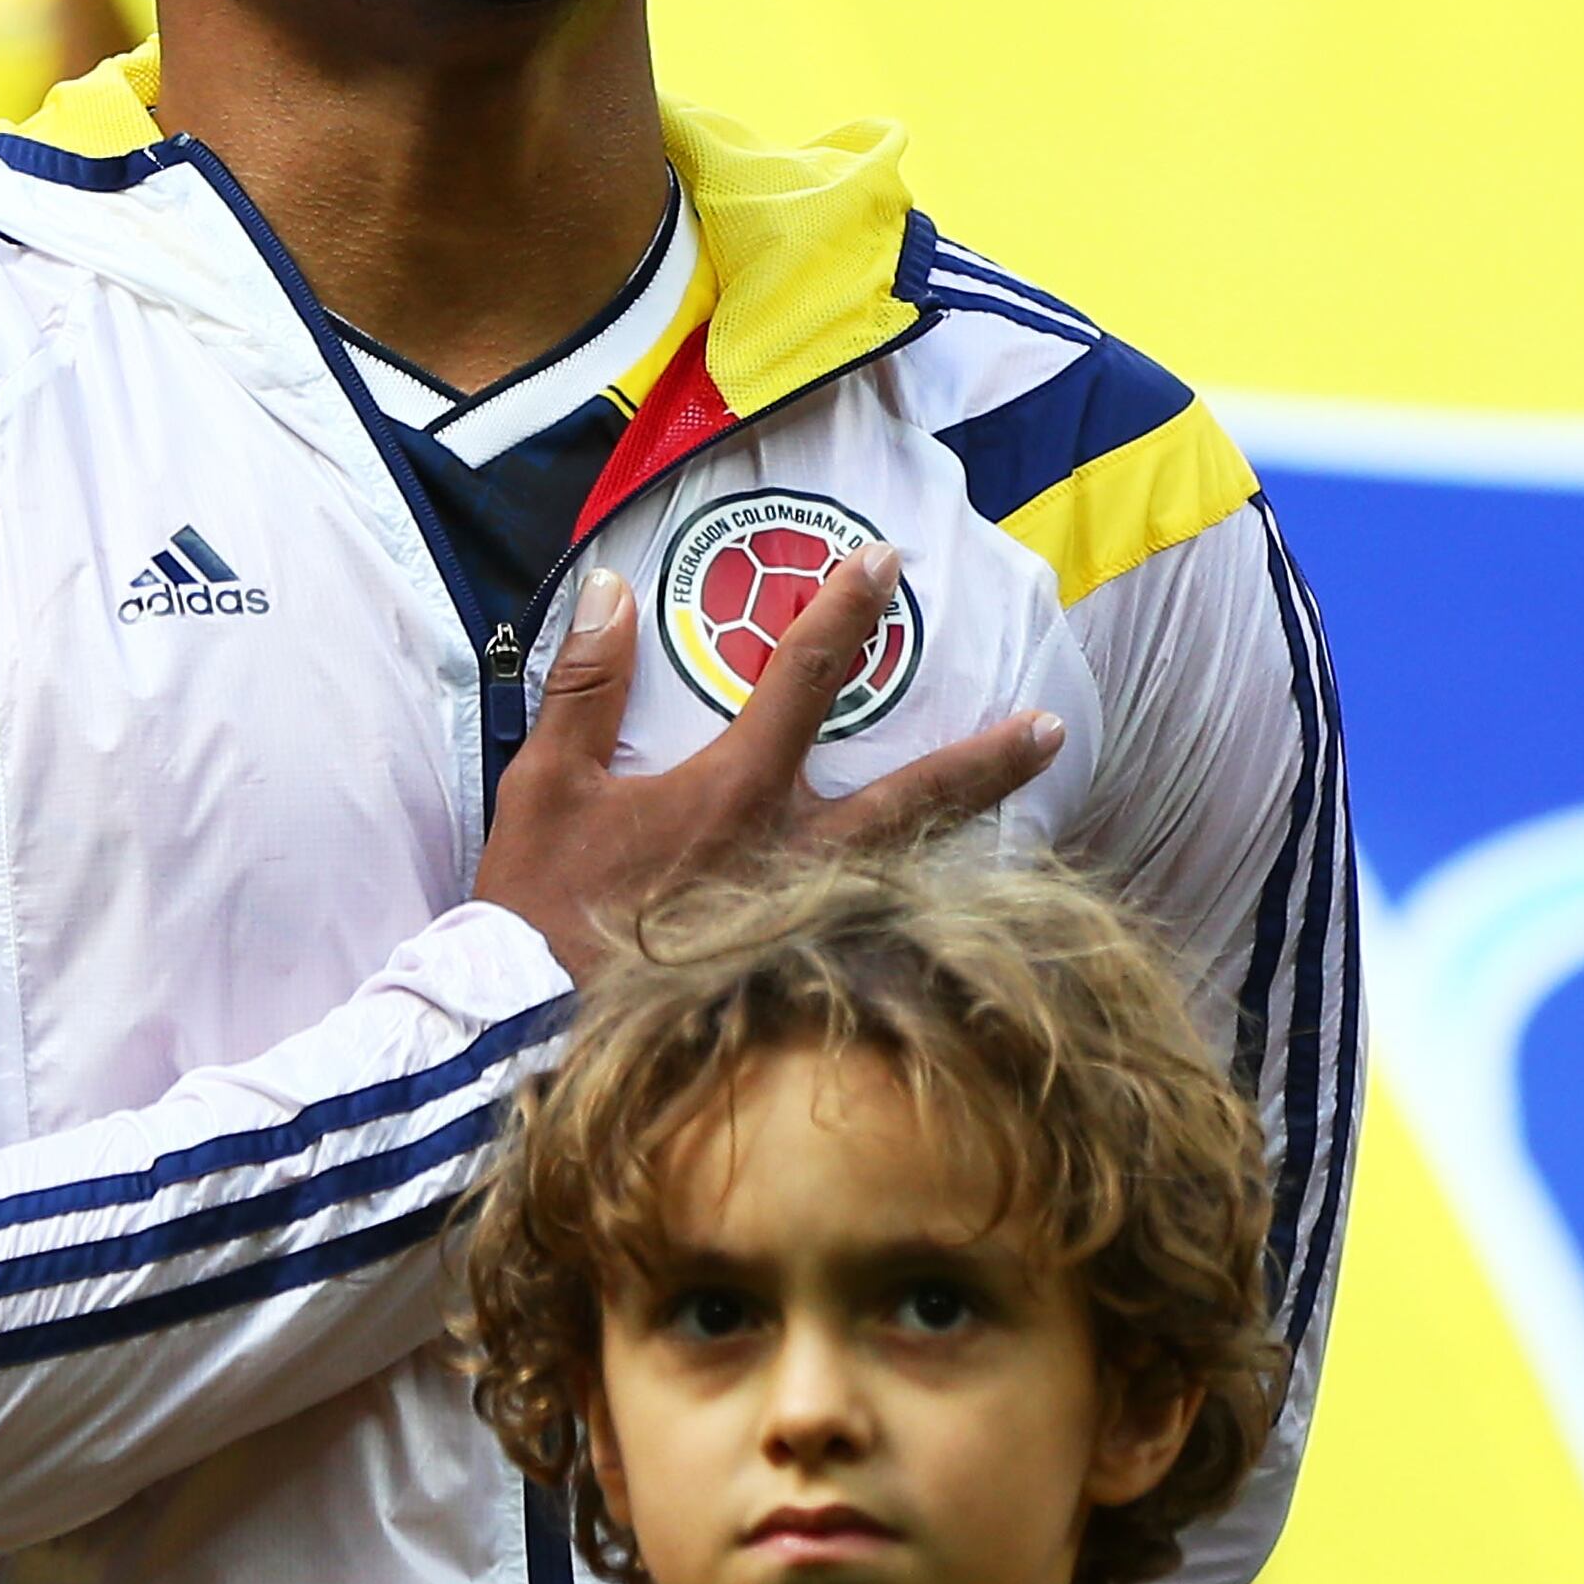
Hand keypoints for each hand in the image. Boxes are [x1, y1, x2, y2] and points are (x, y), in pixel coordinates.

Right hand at [470, 548, 1062, 976]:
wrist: (535, 1020)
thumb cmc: (541, 900)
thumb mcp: (547, 783)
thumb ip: (586, 683)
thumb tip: (612, 590)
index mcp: (736, 793)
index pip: (805, 679)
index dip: (844, 611)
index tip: (884, 563)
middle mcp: (793, 853)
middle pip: (912, 795)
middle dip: (983, 757)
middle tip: (1048, 726)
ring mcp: (807, 922)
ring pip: (913, 868)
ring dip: (974, 830)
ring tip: (1029, 805)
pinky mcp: (798, 972)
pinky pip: (883, 930)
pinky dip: (926, 905)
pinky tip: (949, 895)